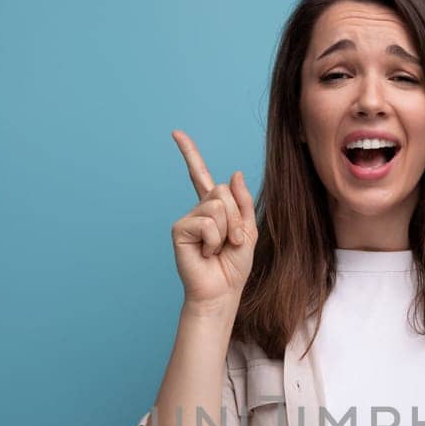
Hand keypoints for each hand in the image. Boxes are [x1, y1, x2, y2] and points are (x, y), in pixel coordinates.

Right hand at [170, 129, 257, 310]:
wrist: (222, 291)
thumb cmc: (234, 266)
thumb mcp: (249, 231)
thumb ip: (244, 202)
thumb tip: (234, 173)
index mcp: (214, 208)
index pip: (200, 175)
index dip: (189, 154)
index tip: (175, 133)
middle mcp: (198, 210)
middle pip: (222, 191)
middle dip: (236, 217)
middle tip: (231, 242)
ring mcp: (188, 219)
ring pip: (217, 205)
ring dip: (227, 230)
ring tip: (219, 249)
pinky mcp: (180, 229)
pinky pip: (207, 222)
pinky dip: (214, 239)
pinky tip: (206, 253)